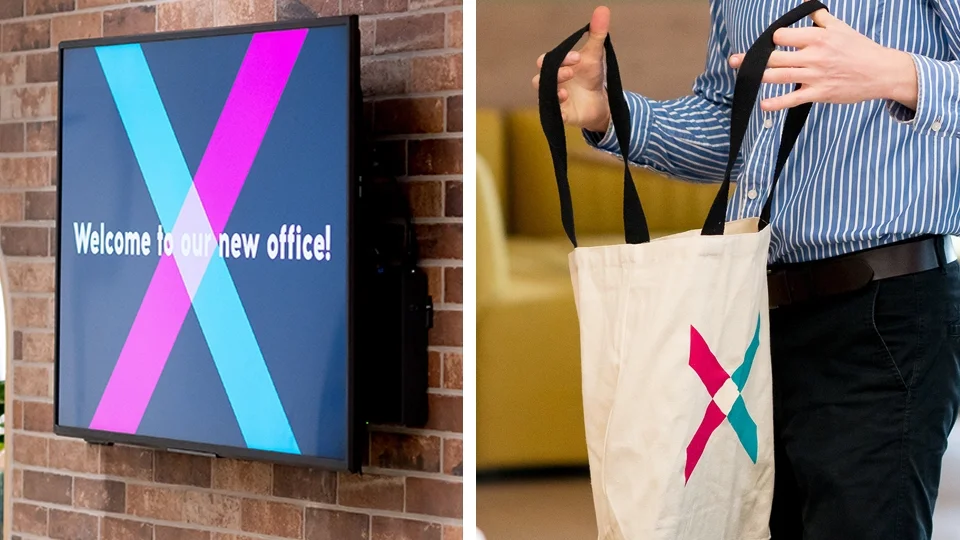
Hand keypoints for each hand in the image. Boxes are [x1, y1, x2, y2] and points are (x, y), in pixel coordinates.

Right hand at [532, 6, 612, 132]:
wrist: (600, 102)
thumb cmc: (591, 77)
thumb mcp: (594, 55)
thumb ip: (596, 34)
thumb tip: (603, 10)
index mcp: (557, 67)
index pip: (550, 60)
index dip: (561, 58)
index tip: (578, 57)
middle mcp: (552, 83)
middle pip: (542, 77)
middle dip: (555, 73)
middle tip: (571, 70)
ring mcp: (555, 98)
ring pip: (544, 94)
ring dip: (553, 90)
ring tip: (565, 89)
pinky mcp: (561, 114)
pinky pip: (553, 112)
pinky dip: (557, 106)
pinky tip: (565, 99)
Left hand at [728, 0, 918, 111]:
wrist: (882, 71)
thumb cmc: (859, 48)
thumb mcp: (840, 27)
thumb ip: (819, 16)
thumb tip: (805, 0)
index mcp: (817, 38)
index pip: (782, 36)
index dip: (773, 39)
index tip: (769, 43)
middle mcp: (814, 56)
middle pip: (775, 57)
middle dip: (753, 59)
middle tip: (734, 61)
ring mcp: (815, 76)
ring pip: (780, 77)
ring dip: (759, 77)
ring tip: (743, 77)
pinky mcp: (820, 94)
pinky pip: (794, 99)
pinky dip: (777, 103)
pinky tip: (763, 104)